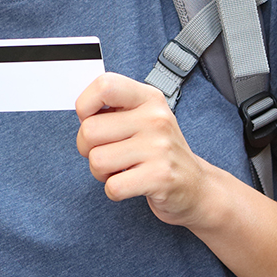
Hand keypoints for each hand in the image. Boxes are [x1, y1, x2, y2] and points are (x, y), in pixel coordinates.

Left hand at [74, 72, 216, 226]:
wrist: (196, 186)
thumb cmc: (160, 151)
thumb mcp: (144, 118)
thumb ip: (114, 108)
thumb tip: (80, 110)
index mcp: (148, 98)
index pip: (104, 85)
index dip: (85, 105)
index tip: (90, 118)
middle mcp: (155, 119)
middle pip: (89, 130)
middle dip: (87, 148)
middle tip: (107, 153)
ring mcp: (159, 148)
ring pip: (97, 160)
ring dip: (101, 172)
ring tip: (121, 169)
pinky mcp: (159, 177)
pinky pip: (113, 186)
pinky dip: (114, 190)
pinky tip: (131, 183)